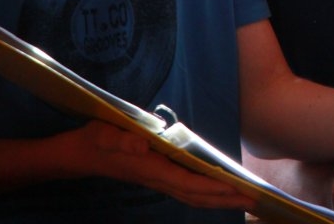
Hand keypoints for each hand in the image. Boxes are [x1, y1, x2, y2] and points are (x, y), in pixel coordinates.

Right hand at [56, 121, 256, 210]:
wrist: (80, 153)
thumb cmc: (96, 138)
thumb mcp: (106, 133)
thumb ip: (123, 139)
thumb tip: (143, 143)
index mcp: (151, 167)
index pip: (188, 181)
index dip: (213, 186)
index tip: (235, 188)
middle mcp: (157, 178)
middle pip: (196, 194)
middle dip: (225, 198)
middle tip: (253, 200)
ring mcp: (157, 180)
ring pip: (193, 195)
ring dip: (218, 199)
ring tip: (242, 199)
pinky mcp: (156, 176)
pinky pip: (186, 189)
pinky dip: (205, 192)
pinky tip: (216, 191)